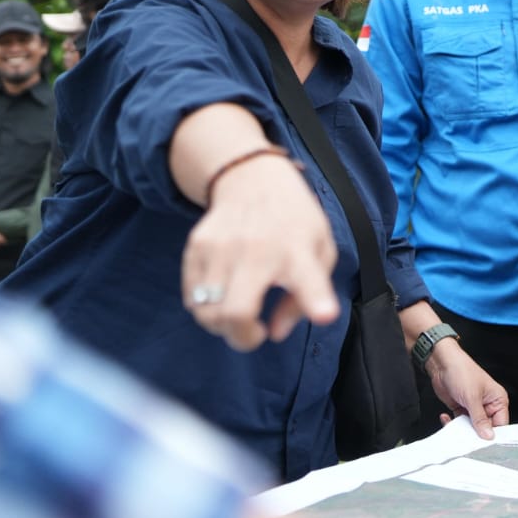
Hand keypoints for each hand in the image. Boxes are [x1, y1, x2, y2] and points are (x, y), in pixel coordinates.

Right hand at [180, 154, 340, 350]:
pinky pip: (192, 298)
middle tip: (255, 333)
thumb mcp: (319, 251)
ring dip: (222, 325)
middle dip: (242, 338)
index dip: (316, 302)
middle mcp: (257, 249)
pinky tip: (224, 294)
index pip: (309, 279)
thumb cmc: (294, 223)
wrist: (254, 179)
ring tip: (239, 314)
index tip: (324, 314)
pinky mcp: (196, 247)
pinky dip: (206, 307)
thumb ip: (308, 295)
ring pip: (207, 312)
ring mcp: (221, 247)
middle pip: (235, 312)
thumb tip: (276, 333)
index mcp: (298, 251)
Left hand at [425, 342, 509, 439]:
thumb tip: (488, 435)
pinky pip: (459, 423)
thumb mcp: (472, 397)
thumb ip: (480, 419)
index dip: (493, 434)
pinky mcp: (461, 408)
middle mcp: (487, 404)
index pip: (501, 423)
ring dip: (462, 429)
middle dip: (475, 433)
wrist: (442, 363)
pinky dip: (452, 423)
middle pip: (485, 428)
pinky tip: (447, 418)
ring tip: (455, 428)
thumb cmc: (462, 371)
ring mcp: (474, 407)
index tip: (484, 443)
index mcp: (498, 399)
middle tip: (467, 438)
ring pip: (471, 427)